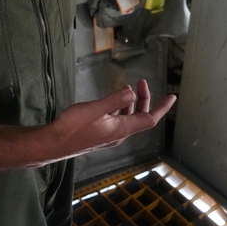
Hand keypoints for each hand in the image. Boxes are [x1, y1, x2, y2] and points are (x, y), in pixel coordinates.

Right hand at [50, 80, 174, 156]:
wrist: (53, 144)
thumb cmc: (72, 126)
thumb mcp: (95, 109)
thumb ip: (115, 100)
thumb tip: (132, 92)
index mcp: (122, 129)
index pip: (149, 118)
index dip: (162, 107)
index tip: (173, 96)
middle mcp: (118, 134)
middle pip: (140, 116)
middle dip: (144, 99)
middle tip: (141, 81)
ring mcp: (108, 136)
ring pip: (128, 118)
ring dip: (132, 103)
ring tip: (129, 87)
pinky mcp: (99, 134)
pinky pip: (117, 120)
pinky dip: (120, 108)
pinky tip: (112, 100)